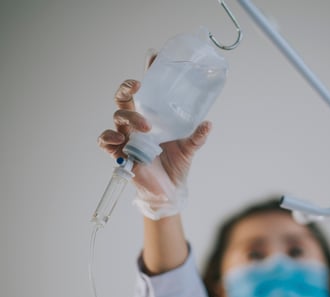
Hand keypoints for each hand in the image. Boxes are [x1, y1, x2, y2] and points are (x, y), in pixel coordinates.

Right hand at [98, 78, 211, 218]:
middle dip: (127, 87)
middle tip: (137, 86)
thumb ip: (197, 136)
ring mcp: (128, 137)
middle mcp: (137, 124)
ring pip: (117, 116)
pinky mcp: (121, 153)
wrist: (170, 191)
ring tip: (146, 127)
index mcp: (153, 117)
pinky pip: (105, 141)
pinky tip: (120, 140)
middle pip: (124, 98)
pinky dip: (108, 138)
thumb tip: (208, 123)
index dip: (148, 73)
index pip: (148, 91)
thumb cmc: (176, 165)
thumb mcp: (190, 148)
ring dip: (130, 117)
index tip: (153, 56)